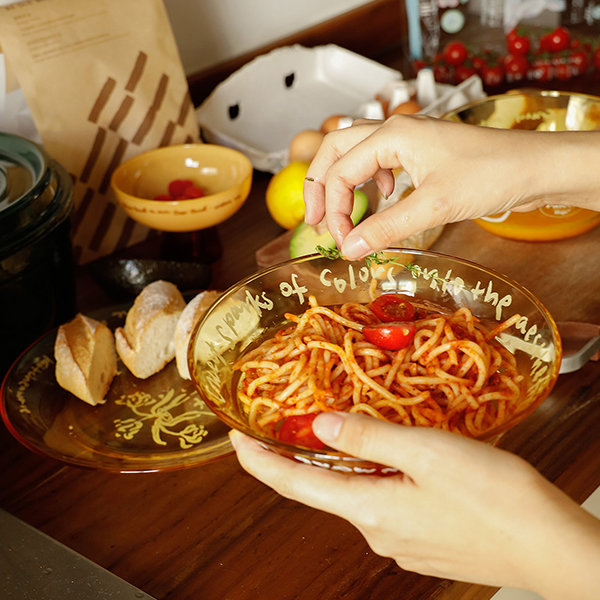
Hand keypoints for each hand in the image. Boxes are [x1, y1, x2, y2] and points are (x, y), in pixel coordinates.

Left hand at [230, 412, 599, 598]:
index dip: (258, 461)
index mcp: (369, 511)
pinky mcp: (424, 540)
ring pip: (355, 493)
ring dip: (340, 463)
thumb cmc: (496, 498)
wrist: (554, 548)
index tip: (234, 436)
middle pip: (322, 489)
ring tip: (335, 428)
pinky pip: (383, 502)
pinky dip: (372, 475)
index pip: (292, 486)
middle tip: (285, 419)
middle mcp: (377, 532)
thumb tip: (318, 427)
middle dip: (298, 456)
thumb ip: (370, 438)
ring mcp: (401, 541)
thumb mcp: (428, 453)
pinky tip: (389, 456)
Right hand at [303, 115, 599, 258]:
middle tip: (315, 221)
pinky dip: (368, 181)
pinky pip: (378, 161)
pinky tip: (381, 198)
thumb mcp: (433, 207)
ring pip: (354, 153)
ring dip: (341, 182)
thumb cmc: (491, 175)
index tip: (342, 243)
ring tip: (340, 214)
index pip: (341, 172)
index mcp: (391, 136)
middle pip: (335, 150)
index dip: (334, 211)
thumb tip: (349, 251)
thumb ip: (386, 229)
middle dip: (320, 186)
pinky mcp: (419, 152)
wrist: (534, 168)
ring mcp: (406, 140)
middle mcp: (393, 132)